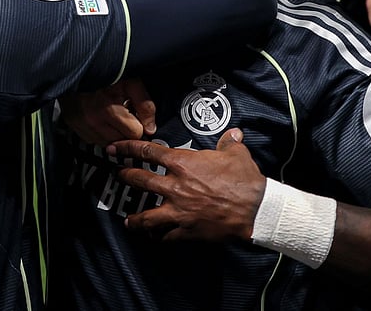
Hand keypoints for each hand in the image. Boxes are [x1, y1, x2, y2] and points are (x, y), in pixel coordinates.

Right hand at [59, 78, 156, 144]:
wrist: (76, 70)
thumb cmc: (106, 74)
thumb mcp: (131, 82)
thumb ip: (145, 105)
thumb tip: (151, 127)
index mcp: (109, 109)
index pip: (135, 133)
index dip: (139, 125)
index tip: (135, 116)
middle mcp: (94, 122)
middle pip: (122, 141)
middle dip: (126, 130)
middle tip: (124, 115)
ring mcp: (84, 127)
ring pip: (109, 144)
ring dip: (114, 133)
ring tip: (112, 116)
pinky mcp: (76, 129)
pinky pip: (95, 141)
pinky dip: (101, 134)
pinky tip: (102, 119)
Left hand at [108, 128, 265, 241]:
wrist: (255, 209)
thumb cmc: (244, 180)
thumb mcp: (237, 154)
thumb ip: (228, 143)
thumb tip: (233, 134)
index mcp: (183, 164)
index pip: (147, 152)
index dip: (127, 148)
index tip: (115, 149)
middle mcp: (175, 187)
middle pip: (140, 180)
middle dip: (125, 176)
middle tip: (118, 174)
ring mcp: (178, 211)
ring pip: (146, 216)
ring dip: (135, 218)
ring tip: (128, 220)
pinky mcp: (186, 230)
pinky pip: (166, 236)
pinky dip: (159, 237)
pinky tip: (156, 237)